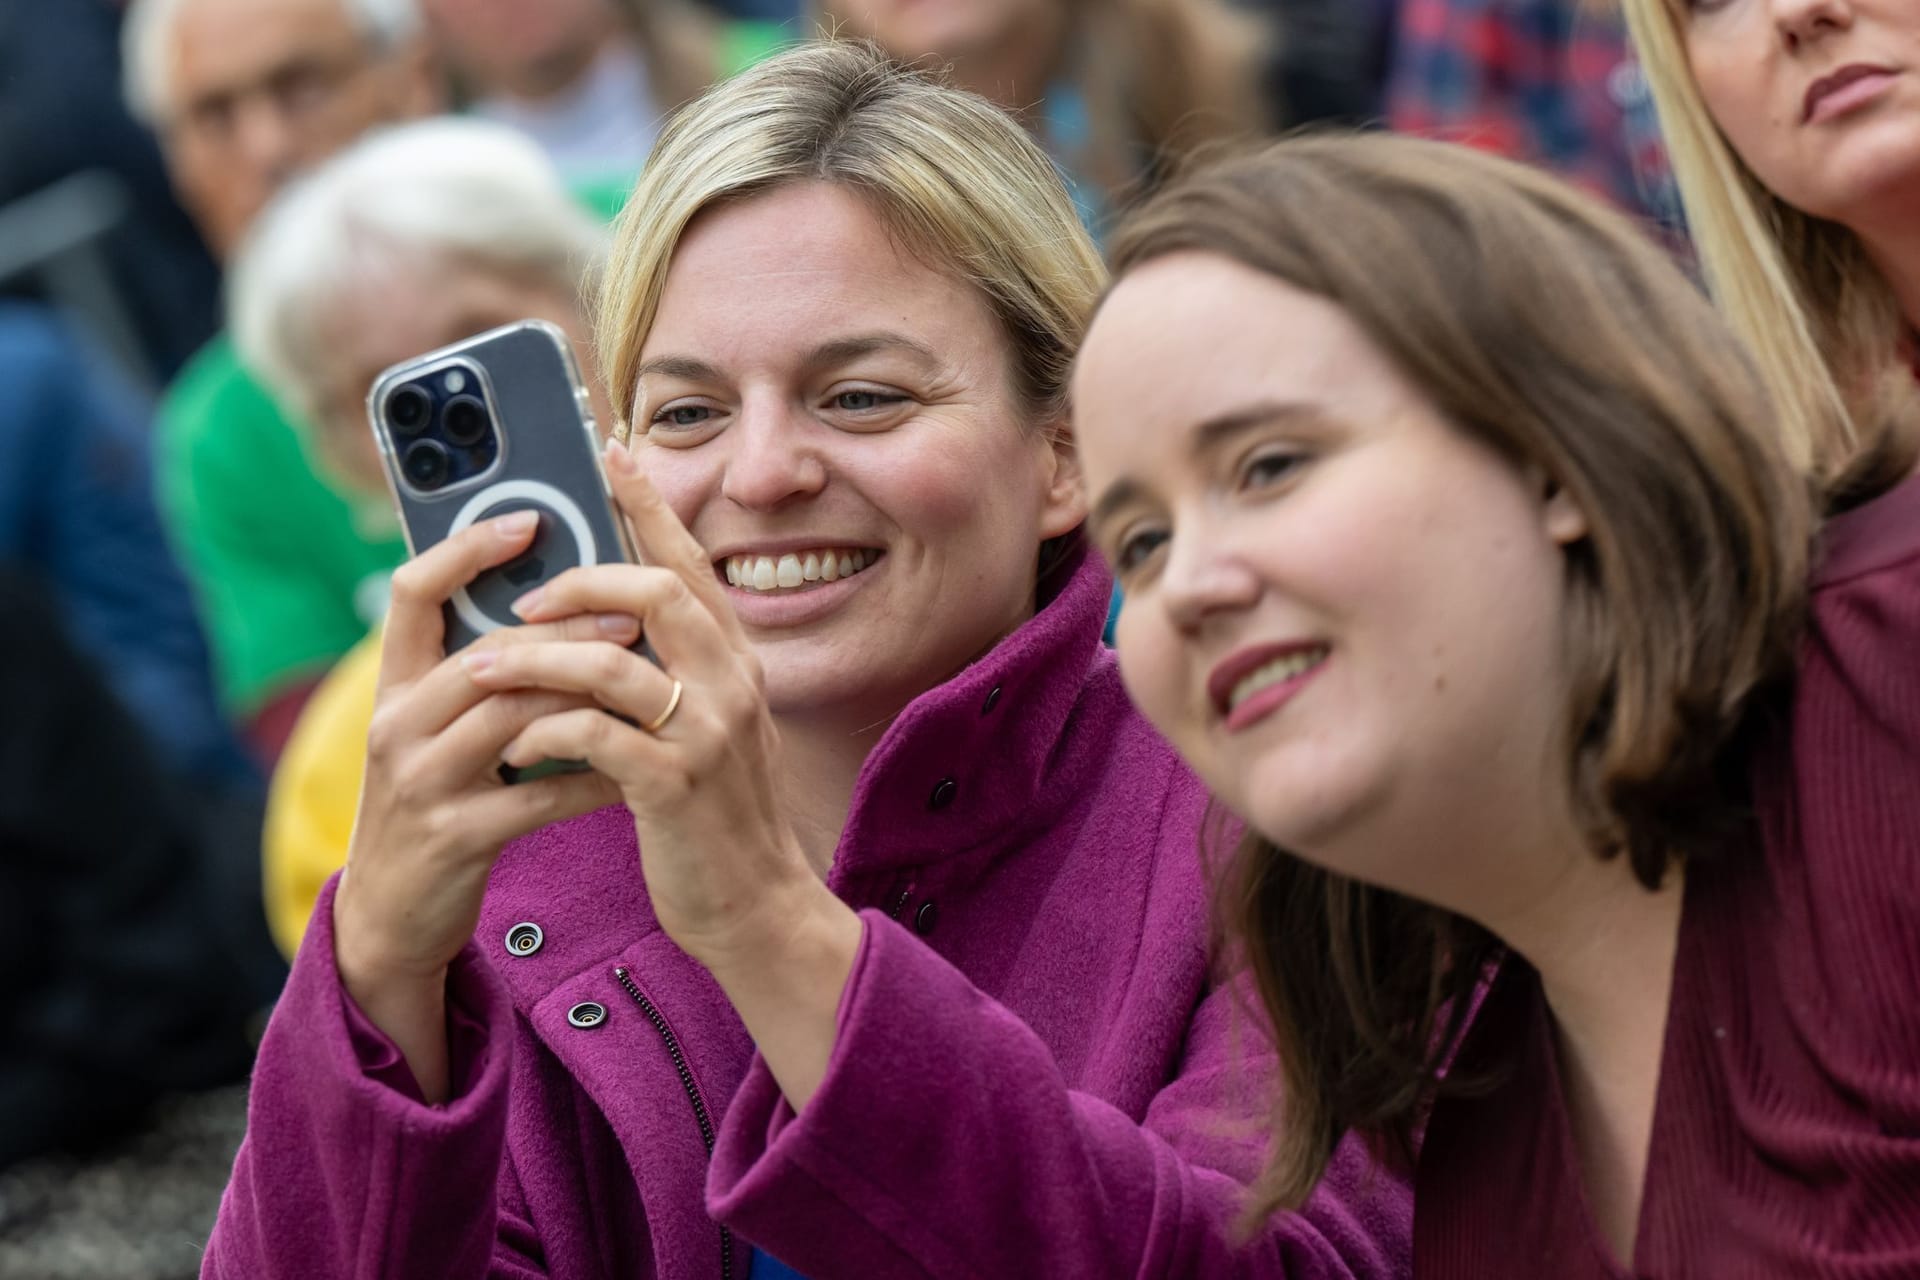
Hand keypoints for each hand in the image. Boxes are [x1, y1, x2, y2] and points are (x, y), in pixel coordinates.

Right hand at [332, 511, 625, 1098]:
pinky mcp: (456, 837)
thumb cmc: (439, 802)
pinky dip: (595, 775)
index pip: (412, 593)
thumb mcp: (441, 732)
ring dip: (585, 690)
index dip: (465, 549)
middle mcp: (398, 726)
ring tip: (644, 670)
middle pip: (485, 653)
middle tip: (632, 608)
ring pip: (513, 716)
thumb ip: (483, 674)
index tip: (528, 519)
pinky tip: (640, 764)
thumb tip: (563, 602)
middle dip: (563, 628)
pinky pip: (539, 795)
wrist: (395, 915)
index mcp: (395, 688)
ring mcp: (422, 783)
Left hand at [465, 443, 860, 1106]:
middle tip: (522, 598)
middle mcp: (732, 683)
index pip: (689, 561)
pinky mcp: (674, 786)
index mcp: (736, 660)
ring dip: (534, 659)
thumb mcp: (708, 728)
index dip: (646, 504)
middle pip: (656, 589)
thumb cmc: (713, 817)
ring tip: (483, 670)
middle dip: (577, 579)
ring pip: (609, 660)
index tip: (607, 453)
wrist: (755, 909)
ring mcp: (706, 733)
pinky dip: (542, 733)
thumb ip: (675, 669)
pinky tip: (514, 749)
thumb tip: (610, 617)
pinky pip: (593, 735)